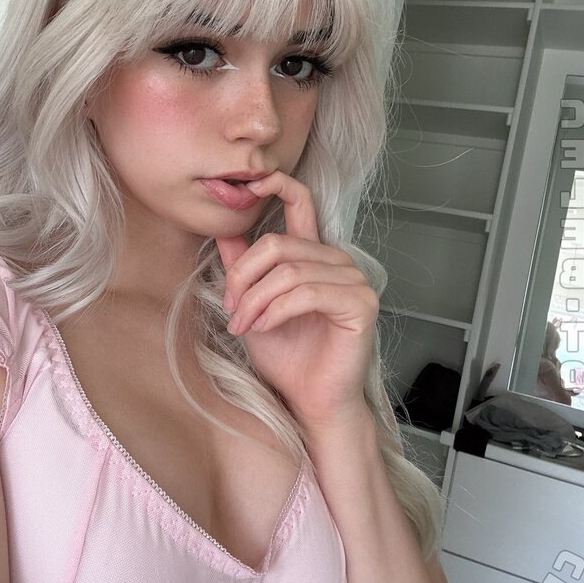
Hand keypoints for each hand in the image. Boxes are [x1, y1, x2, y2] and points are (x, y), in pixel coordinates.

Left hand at [215, 171, 377, 432]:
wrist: (310, 400)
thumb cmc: (287, 357)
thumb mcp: (253, 305)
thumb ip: (243, 269)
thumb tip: (222, 231)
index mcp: (314, 254)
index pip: (302, 202)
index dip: (278, 184)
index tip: (251, 182)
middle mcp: (337, 260)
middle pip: (279, 243)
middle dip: (244, 276)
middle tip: (229, 307)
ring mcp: (353, 280)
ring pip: (289, 271)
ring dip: (256, 299)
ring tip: (243, 324)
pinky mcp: (360, 303)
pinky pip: (307, 292)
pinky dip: (275, 310)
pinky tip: (262, 327)